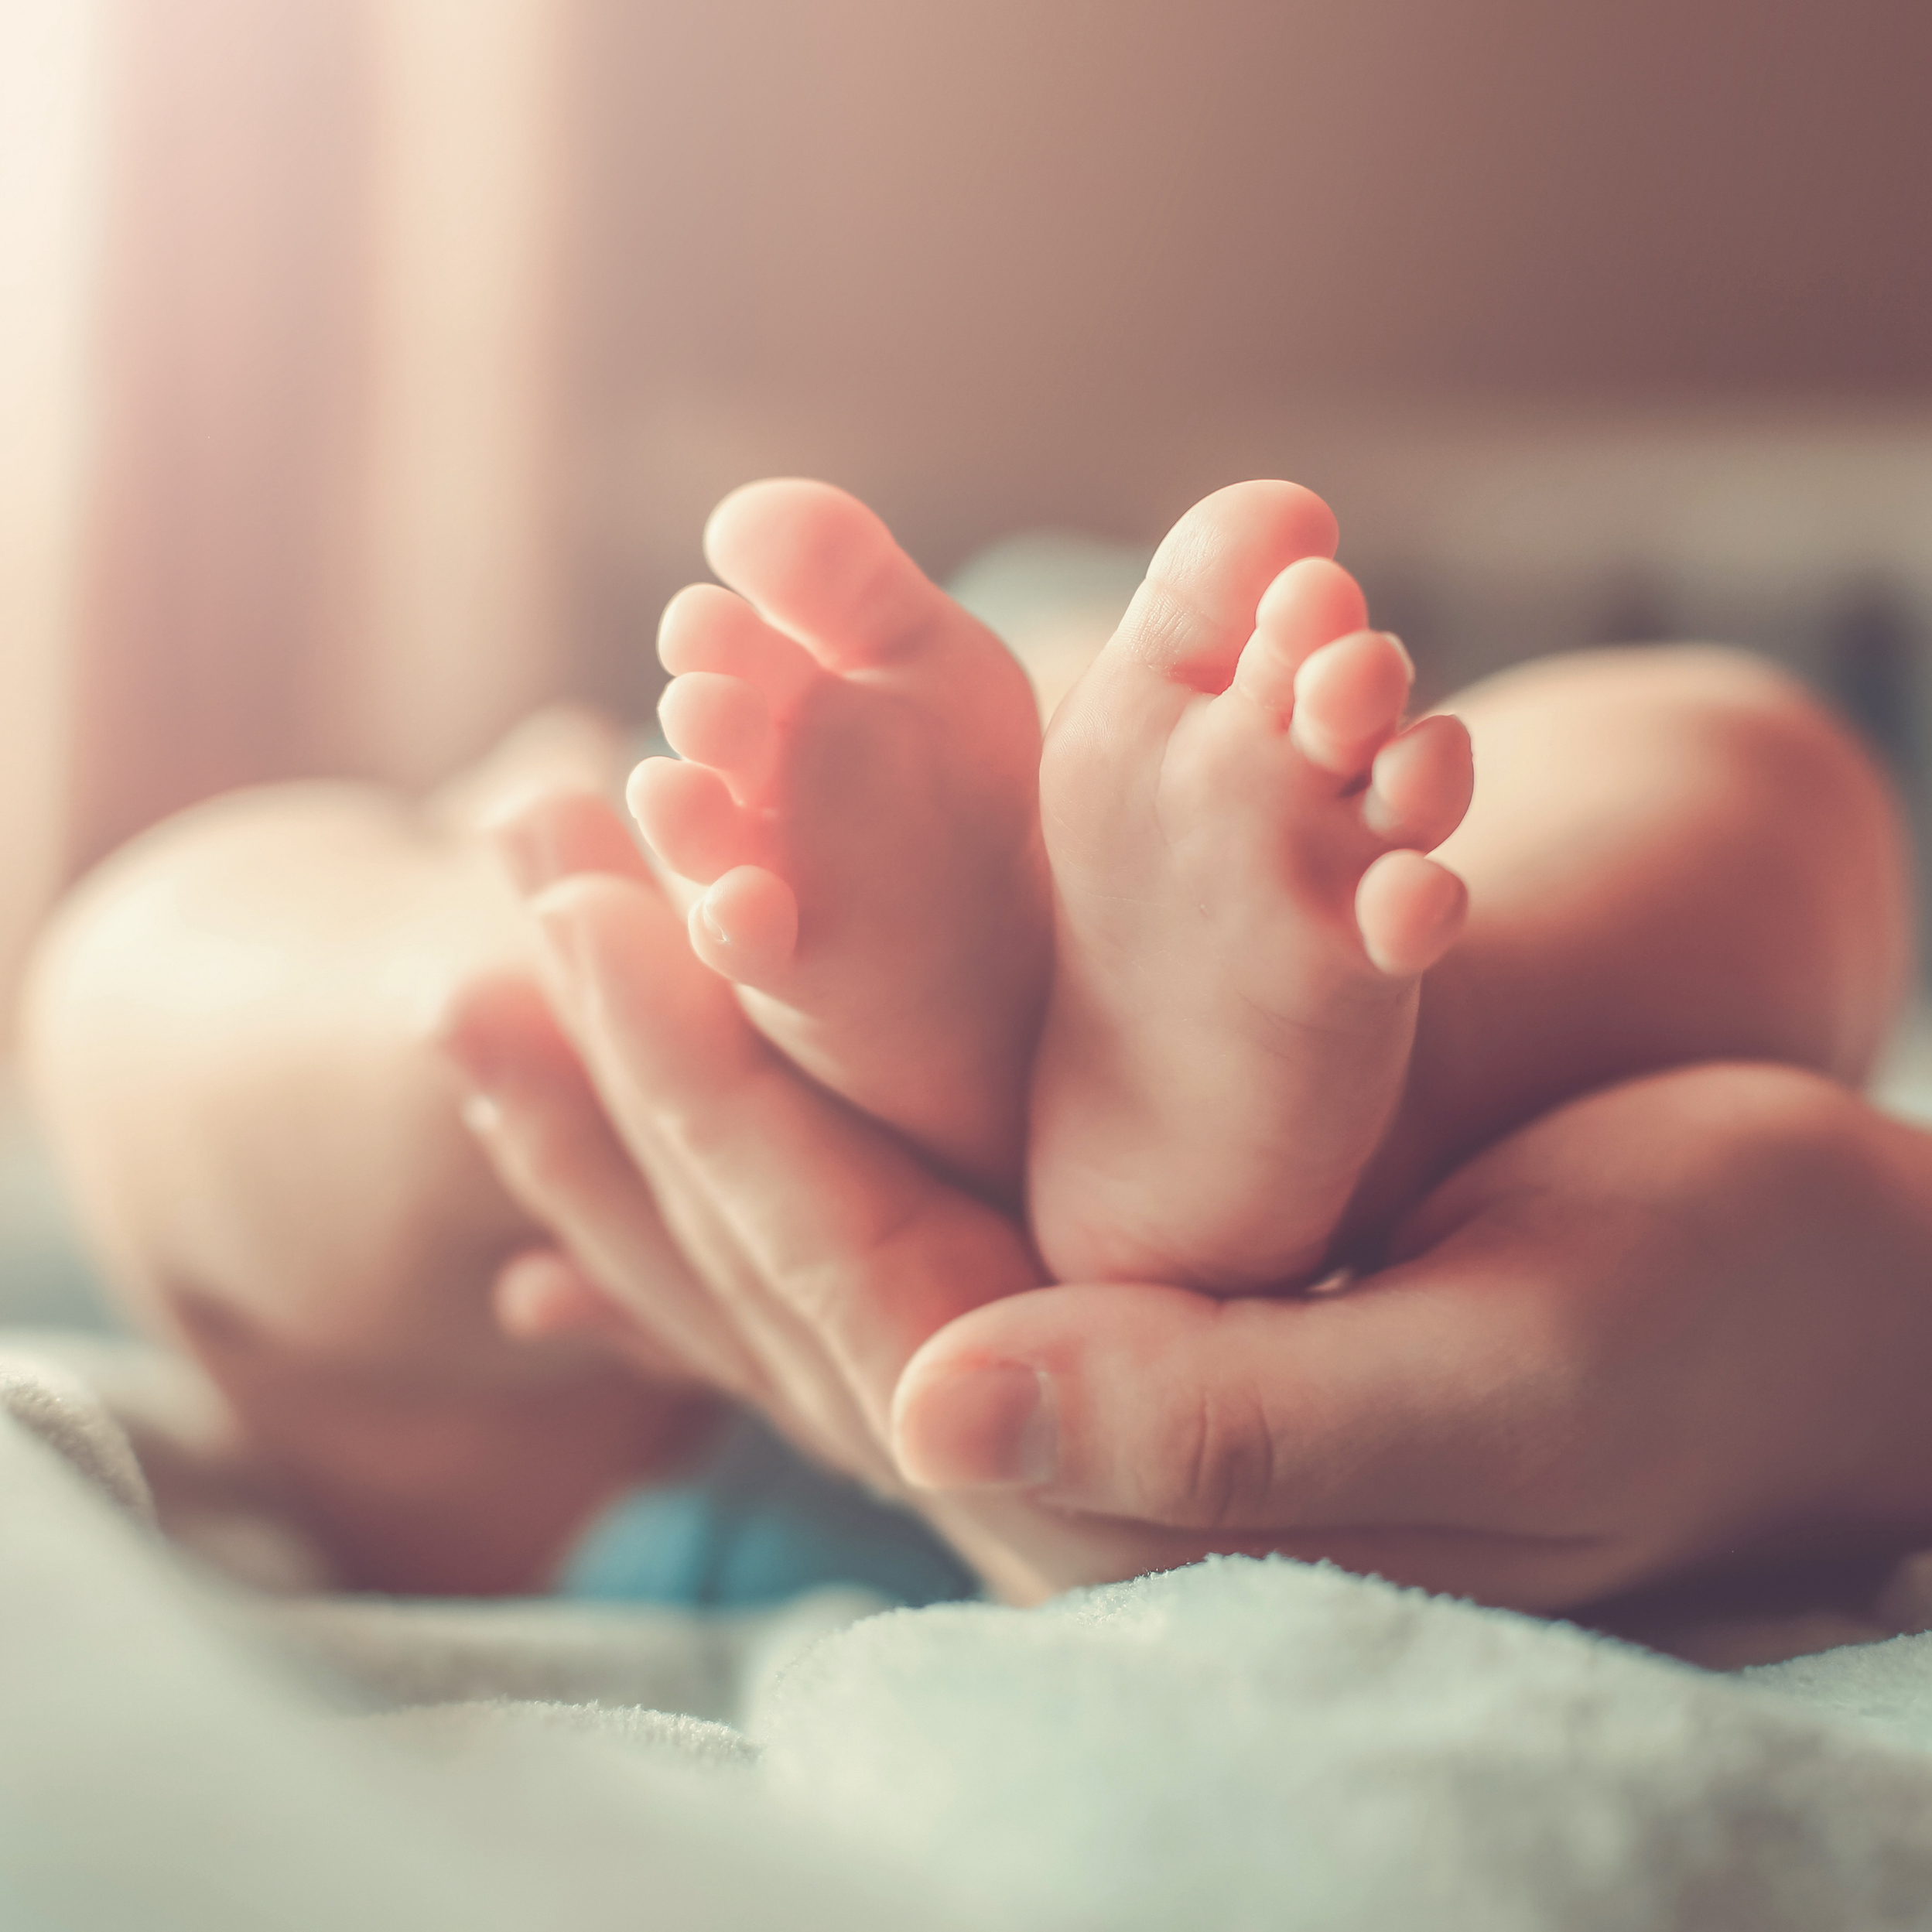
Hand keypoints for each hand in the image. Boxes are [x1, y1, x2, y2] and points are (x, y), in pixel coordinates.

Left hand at [449, 790, 1931, 1607]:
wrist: (1811, 1322)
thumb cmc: (1706, 1339)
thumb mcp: (1494, 1384)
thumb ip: (1219, 1424)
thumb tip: (926, 1414)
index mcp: (1124, 1478)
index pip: (842, 1280)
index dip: (690, 1101)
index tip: (558, 931)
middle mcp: (1069, 1411)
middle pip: (789, 1223)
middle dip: (639, 1043)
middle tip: (504, 869)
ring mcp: (1093, 1331)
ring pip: (839, 1170)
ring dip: (699, 1025)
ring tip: (569, 877)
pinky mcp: (1141, 1257)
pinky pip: (927, 1152)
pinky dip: (815, 1052)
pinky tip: (711, 977)